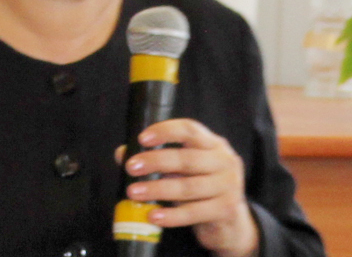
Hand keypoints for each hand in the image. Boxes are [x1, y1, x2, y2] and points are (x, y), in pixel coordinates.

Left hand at [116, 119, 258, 256]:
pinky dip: (171, 215)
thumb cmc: (201, 188)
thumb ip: (157, 158)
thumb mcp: (183, 170)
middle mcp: (224, 160)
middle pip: (187, 158)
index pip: (190, 129)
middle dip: (155, 162)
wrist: (229, 221)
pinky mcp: (225, 209)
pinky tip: (153, 215)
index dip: (166, 131)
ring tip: (134, 192)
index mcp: (213, 144)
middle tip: (131, 167)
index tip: (142, 138)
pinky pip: (193, 212)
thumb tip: (122, 153)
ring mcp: (228, 185)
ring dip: (157, 189)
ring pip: (188, 187)